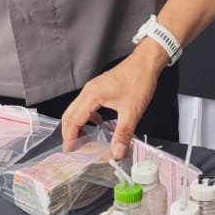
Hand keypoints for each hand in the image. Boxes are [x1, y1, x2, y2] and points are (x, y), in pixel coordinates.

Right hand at [62, 44, 163, 160]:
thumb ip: (123, 134)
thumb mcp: (132, 112)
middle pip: (69, 116)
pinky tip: (98, 123)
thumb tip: (117, 153)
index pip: (72, 122)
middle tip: (75, 150)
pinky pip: (85, 105)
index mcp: (92, 96)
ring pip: (76, 110)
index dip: (70, 139)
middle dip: (70, 134)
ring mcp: (92, 89)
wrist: (146, 62)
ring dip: (77, 126)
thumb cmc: (139, 80)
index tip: (71, 152)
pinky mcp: (98, 88)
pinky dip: (87, 117)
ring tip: (85, 140)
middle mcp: (88, 91)